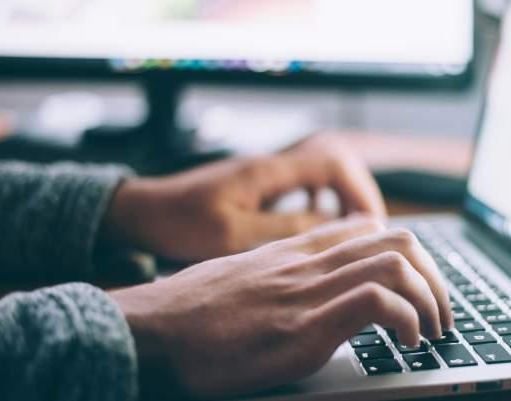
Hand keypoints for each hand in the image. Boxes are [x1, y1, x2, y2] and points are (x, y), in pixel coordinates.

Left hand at [103, 134, 385, 261]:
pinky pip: (304, 185)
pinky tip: (320, 225)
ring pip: (322, 172)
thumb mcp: (232, 235)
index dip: (359, 190)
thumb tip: (331, 228)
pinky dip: (322, 201)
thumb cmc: (179, 223)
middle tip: (369, 230)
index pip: (333, 163)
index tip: (369, 224)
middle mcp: (271, 166)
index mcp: (267, 171)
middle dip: (358, 193)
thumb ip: (283, 229)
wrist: (142, 212)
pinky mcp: (258, 186)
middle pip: (335, 162)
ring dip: (342, 197)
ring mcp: (265, 174)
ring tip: (352, 231)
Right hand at [110, 217, 453, 398]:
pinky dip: (408, 321)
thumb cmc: (192, 310)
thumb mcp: (245, 276)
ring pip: (397, 264)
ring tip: (432, 331)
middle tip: (440, 312)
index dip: (410, 254)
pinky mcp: (304, 327)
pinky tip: (407, 344)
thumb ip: (283, 271)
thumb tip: (313, 285)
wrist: (150, 329)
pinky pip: (377, 303)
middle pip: (399, 240)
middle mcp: (310, 263)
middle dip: (435, 276)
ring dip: (431, 299)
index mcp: (297, 251)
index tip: (419, 286)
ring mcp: (309, 291)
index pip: (371, 229)